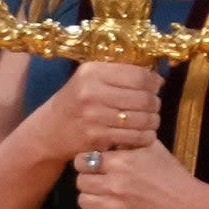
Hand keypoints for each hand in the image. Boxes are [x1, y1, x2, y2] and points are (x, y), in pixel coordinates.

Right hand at [35, 61, 162, 161]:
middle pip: (143, 98)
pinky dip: (146, 136)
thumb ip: (117, 73)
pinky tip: (145, 133)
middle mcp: (92, 92)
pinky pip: (134, 137)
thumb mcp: (90, 77)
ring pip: (141, 119)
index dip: (153, 81)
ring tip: (152, 119)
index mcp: (93, 72)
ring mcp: (94, 116)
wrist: (51, 128)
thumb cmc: (77, 100)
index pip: (138, 75)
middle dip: (155, 103)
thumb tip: (155, 75)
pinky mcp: (97, 137)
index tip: (157, 85)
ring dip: (153, 121)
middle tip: (155, 105)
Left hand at [73, 139, 204, 208]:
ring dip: (91, 198)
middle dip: (88, 179)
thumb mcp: (152, 148)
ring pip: (83, 201)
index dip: (85, 161)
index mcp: (121, 162)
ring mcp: (114, 208)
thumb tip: (110, 130)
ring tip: (102, 196)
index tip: (92, 164)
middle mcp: (114, 184)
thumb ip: (129, 139)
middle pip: (80, 181)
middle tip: (98, 180)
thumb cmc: (172, 176)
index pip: (83, 160)